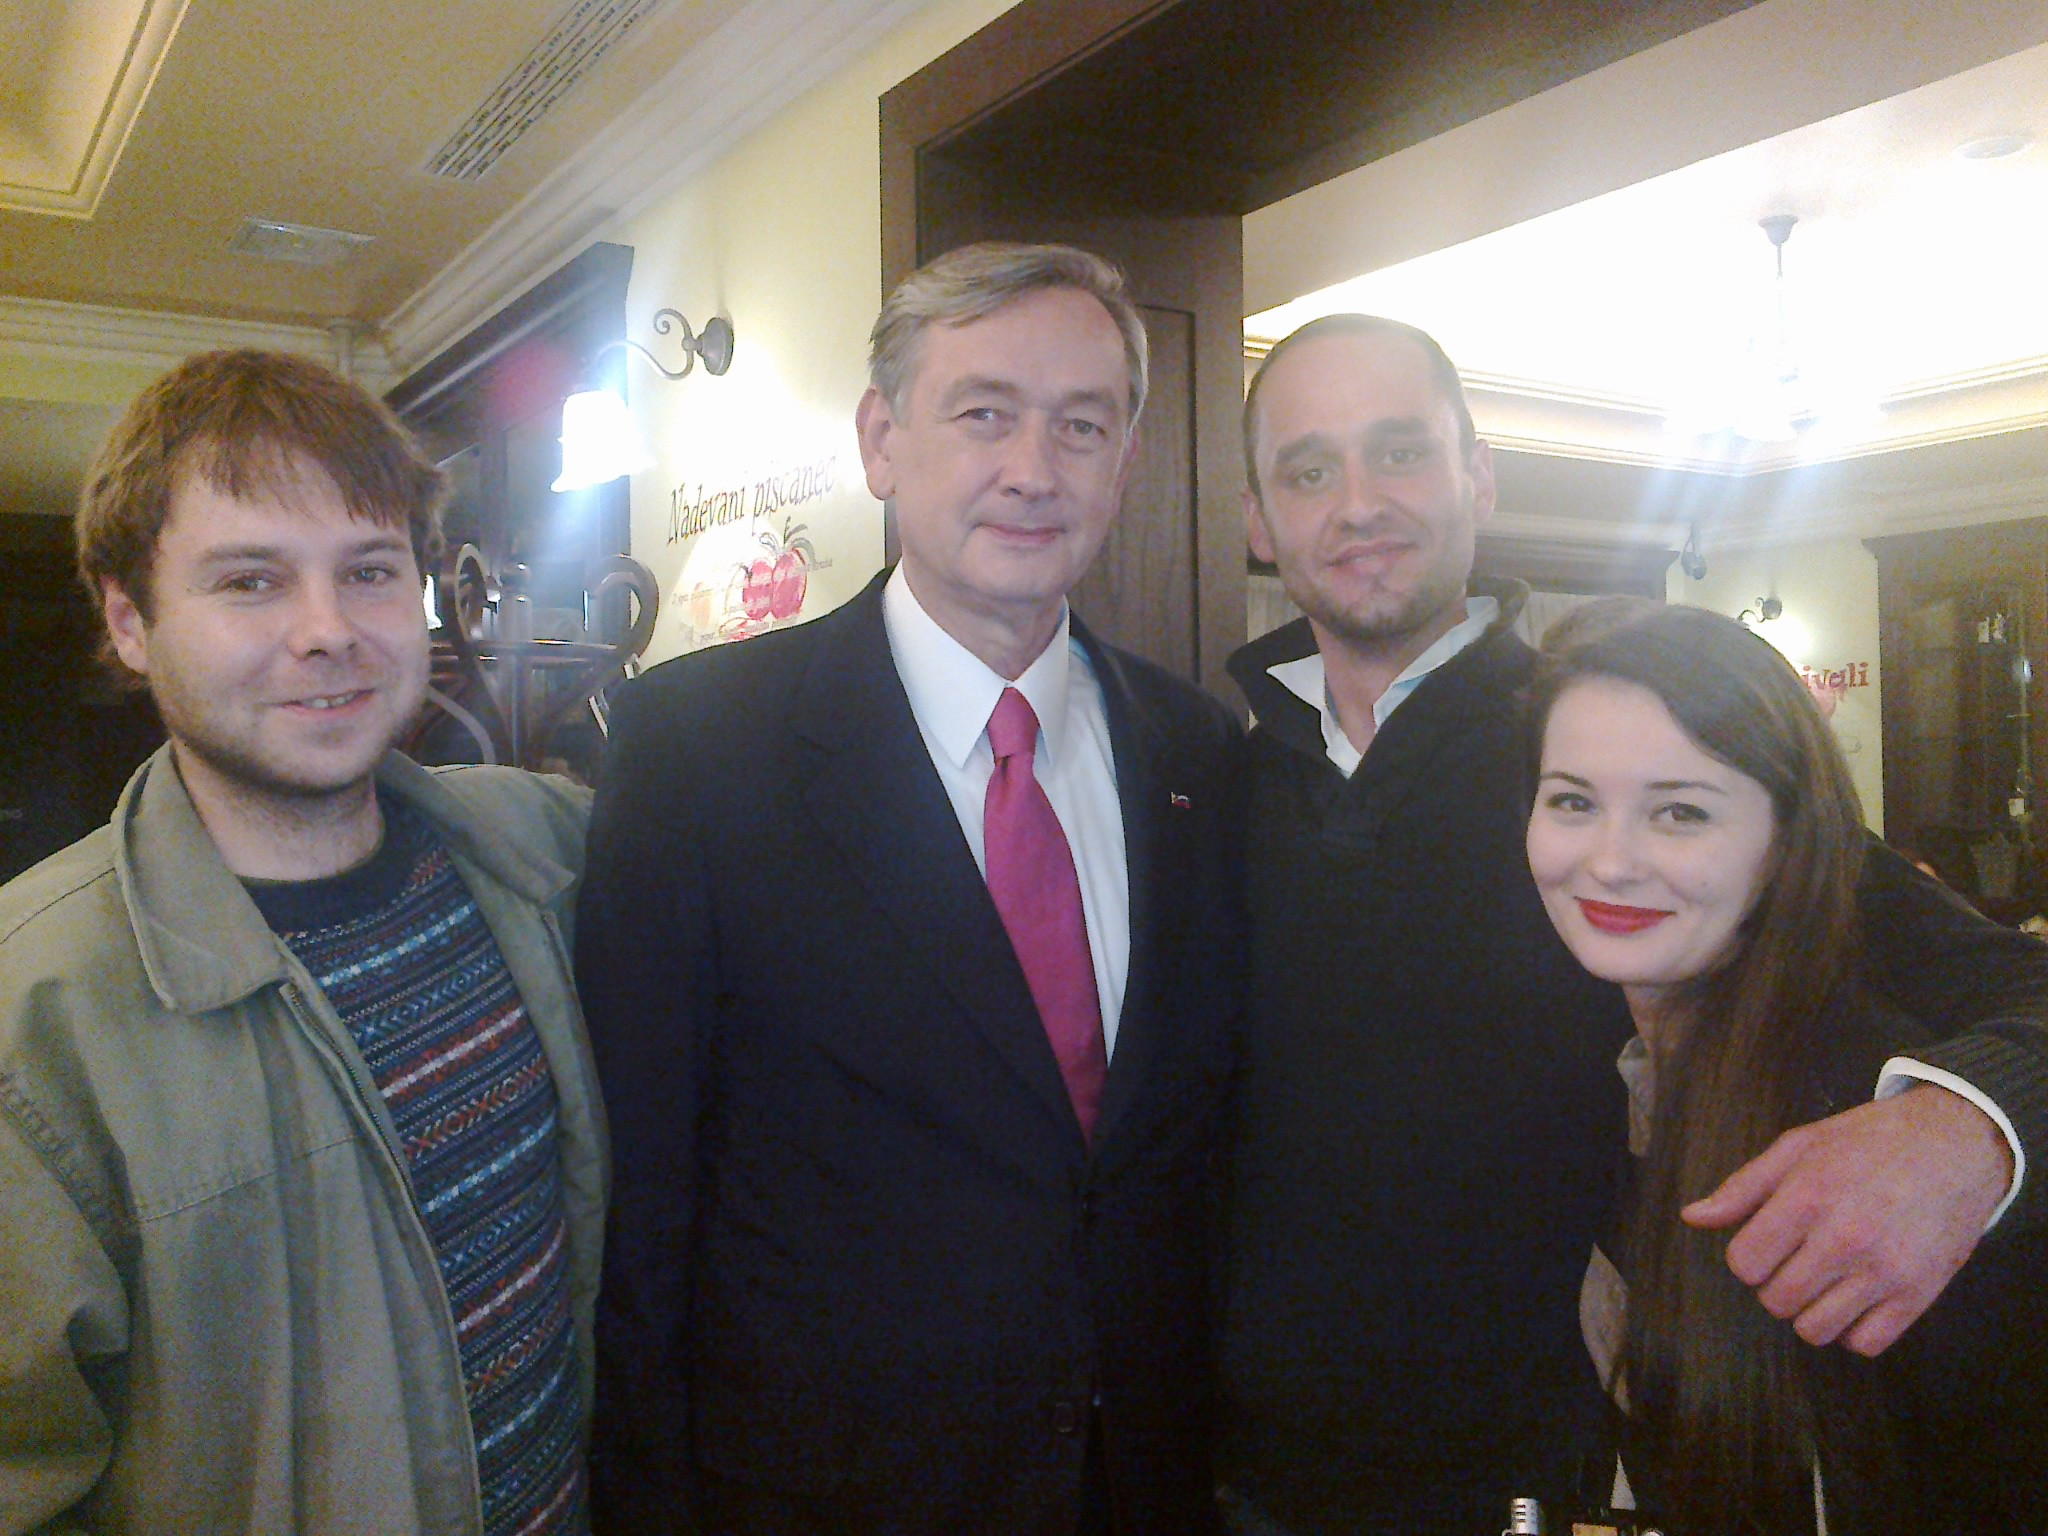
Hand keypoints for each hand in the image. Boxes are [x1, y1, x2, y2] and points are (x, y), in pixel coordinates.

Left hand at [1681, 1085, 2013, 1356]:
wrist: (1955, 1145)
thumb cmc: (1868, 1141)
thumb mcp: (1799, 1147)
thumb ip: (1743, 1187)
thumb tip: (1692, 1218)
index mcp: (1807, 1197)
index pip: (1744, 1263)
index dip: (1748, 1257)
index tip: (1767, 1243)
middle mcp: (1844, 1239)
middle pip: (1776, 1301)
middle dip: (1777, 1284)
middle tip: (1798, 1259)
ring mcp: (1884, 1271)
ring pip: (1816, 1330)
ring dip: (1811, 1311)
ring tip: (1826, 1280)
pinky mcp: (1919, 1295)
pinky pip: (1865, 1344)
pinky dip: (1854, 1330)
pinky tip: (1857, 1298)